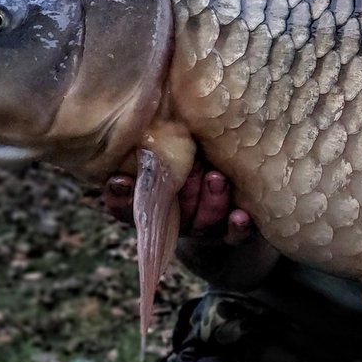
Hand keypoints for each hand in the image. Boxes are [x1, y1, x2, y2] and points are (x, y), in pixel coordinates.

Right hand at [103, 166, 279, 288]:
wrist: (227, 209)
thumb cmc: (190, 166)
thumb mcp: (167, 156)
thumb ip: (154, 150)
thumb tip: (141, 125)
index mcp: (151, 205)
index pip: (125, 207)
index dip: (121, 197)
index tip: (121, 180)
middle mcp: (176, 221)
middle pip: (173, 213)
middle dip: (183, 190)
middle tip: (192, 164)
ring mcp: (203, 229)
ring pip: (204, 221)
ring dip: (211, 201)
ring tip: (216, 178)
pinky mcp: (231, 235)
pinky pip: (234, 236)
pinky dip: (236, 226)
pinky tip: (240, 215)